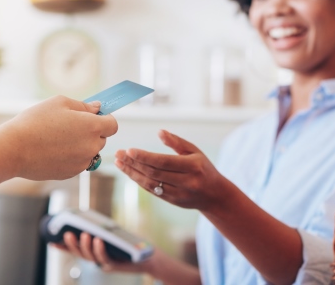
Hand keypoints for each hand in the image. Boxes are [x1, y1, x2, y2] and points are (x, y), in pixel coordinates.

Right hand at [0, 96, 117, 180]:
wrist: (13, 149)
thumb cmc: (34, 122)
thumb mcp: (59, 103)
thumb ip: (83, 106)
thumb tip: (97, 109)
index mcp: (92, 127)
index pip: (113, 125)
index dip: (104, 119)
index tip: (92, 116)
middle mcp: (91, 147)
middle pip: (102, 139)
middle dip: (92, 132)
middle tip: (69, 125)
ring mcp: (82, 163)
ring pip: (89, 152)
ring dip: (81, 145)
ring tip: (58, 138)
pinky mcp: (71, 174)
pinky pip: (78, 162)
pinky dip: (70, 156)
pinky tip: (52, 149)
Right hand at [52, 232, 149, 273]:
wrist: (148, 257)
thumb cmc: (130, 244)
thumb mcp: (114, 236)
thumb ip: (102, 230)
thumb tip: (91, 219)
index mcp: (94, 252)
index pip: (76, 250)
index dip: (63, 248)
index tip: (51, 242)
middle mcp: (97, 259)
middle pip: (80, 253)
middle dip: (71, 245)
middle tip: (66, 234)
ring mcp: (105, 263)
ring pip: (91, 256)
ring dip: (85, 246)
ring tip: (84, 234)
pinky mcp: (115, 265)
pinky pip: (105, 258)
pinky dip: (100, 249)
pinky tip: (98, 240)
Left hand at [114, 130, 231, 211]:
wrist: (215, 195)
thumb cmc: (203, 168)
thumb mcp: (195, 151)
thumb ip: (177, 142)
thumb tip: (159, 132)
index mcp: (193, 166)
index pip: (164, 162)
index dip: (145, 157)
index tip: (129, 150)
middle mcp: (186, 181)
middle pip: (154, 173)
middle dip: (134, 163)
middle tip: (119, 154)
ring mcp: (179, 194)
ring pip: (150, 184)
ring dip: (132, 173)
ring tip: (119, 162)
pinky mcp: (172, 201)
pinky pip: (152, 191)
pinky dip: (139, 181)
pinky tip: (129, 172)